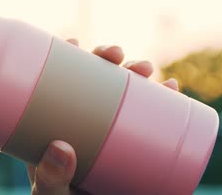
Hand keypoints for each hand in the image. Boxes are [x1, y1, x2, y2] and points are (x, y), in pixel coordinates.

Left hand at [27, 38, 178, 194]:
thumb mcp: (51, 194)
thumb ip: (50, 178)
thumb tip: (60, 147)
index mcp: (55, 121)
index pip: (58, 82)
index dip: (65, 58)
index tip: (73, 42)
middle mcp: (82, 119)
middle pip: (92, 80)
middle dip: (106, 59)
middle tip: (115, 54)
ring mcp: (108, 130)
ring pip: (123, 93)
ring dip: (137, 73)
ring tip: (147, 70)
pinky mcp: (131, 144)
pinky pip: (148, 117)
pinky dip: (163, 101)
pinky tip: (171, 87)